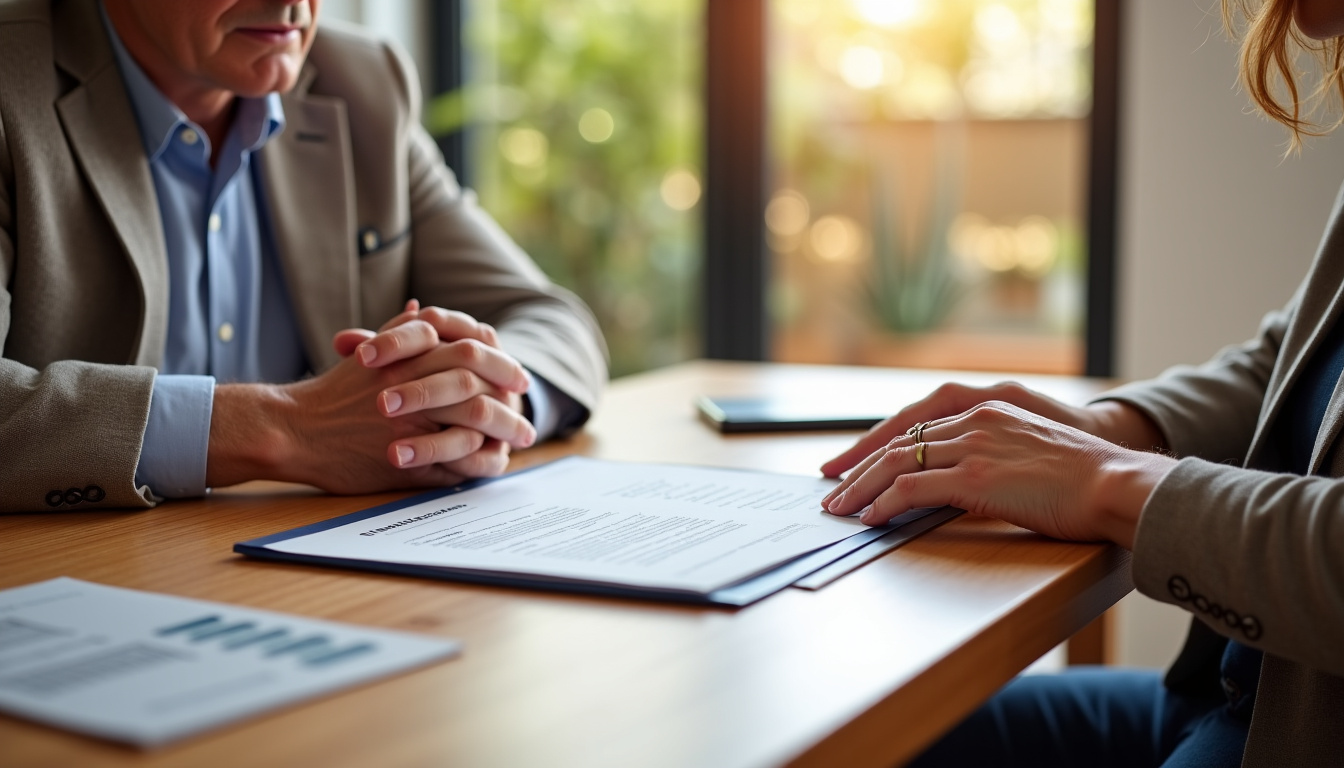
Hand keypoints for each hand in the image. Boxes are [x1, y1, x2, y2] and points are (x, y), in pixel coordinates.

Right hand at [205, 302, 534, 493]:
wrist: (293, 429)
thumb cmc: (331, 393)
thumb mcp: (370, 354)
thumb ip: (401, 331)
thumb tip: (422, 306)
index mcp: (410, 358)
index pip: (472, 354)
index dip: (502, 366)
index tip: (519, 378)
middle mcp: (415, 388)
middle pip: (481, 389)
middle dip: (510, 404)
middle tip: (529, 416)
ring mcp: (412, 425)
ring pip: (474, 426)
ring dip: (503, 434)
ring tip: (522, 442)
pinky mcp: (407, 459)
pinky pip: (455, 461)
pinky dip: (478, 462)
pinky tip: (493, 464)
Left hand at [820, 381, 1165, 479]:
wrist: (1118, 484)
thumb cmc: (1086, 483)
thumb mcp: (1032, 458)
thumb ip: (995, 461)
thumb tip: (963, 487)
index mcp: (989, 411)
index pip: (917, 428)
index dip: (880, 447)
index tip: (855, 466)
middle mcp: (976, 420)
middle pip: (899, 441)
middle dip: (859, 467)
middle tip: (831, 489)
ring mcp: (975, 446)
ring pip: (897, 462)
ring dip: (861, 488)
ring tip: (839, 509)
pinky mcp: (977, 476)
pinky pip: (912, 487)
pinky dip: (883, 503)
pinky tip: (869, 519)